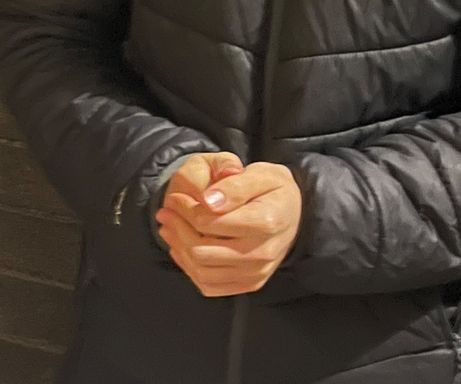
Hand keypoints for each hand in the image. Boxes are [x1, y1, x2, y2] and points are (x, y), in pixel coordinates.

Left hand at [156, 161, 301, 297]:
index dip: (185, 209)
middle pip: (201, 250)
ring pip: (202, 270)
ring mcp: (256, 272)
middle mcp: (262, 253)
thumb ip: (234, 186)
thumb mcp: (262, 174)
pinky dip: (190, 269)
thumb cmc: (275, 190)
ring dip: (178, 248)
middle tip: (165, 211)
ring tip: (168, 227)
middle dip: (177, 229)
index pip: (210, 222)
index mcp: (266, 222)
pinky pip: (210, 285)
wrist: (295, 213)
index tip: (175, 197)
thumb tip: (208, 201)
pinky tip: (181, 248)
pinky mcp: (251, 283)